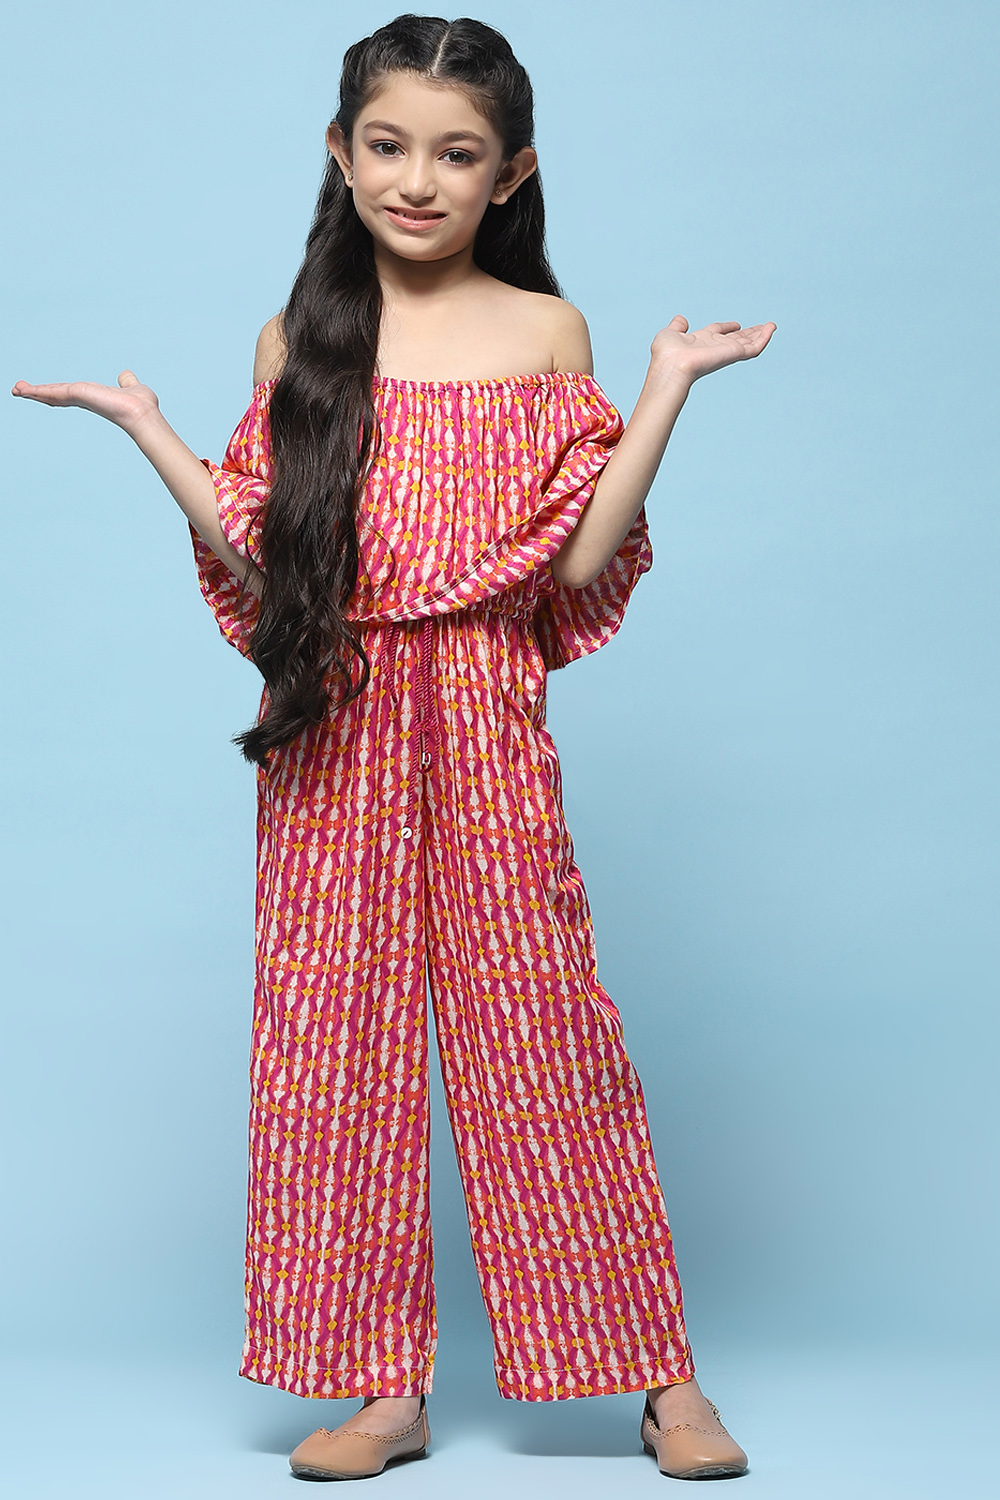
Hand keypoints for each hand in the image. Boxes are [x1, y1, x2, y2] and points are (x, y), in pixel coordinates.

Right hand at [10, 368, 159, 435]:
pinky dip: (39, 391)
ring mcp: (80, 398)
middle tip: (19, 390)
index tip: (41, 391)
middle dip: (38, 393)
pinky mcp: (79, 395)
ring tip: (16, 390)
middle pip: (56, 395)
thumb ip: (126, 382)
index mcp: (93, 396)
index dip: (55, 392)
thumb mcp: (131, 386)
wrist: (143, 415)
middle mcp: (85, 399)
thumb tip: (125, 376)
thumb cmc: (141, 405)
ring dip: (33, 392)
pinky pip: (55, 391)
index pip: (69, 393)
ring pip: (52, 394)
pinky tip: (25, 391)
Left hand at [650, 314, 776, 384]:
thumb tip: (681, 320)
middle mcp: (714, 347)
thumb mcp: (669, 334)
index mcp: (700, 341)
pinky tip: (771, 329)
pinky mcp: (733, 355)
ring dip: (760, 334)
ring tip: (772, 326)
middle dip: (748, 332)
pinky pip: (753, 348)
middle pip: (736, 338)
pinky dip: (764, 339)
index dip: (726, 328)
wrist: (671, 366)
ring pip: (747, 344)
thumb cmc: (666, 355)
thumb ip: (677, 326)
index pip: (718, 332)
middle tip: (762, 326)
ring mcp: (725, 352)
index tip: (736, 324)